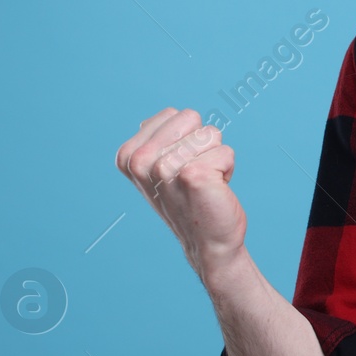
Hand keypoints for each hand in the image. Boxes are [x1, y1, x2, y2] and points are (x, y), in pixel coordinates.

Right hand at [116, 108, 246, 278]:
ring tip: (202, 182)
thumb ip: (161, 138)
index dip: (186, 137)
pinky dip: (227, 169)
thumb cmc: (190, 199)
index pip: (173, 114)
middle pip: (191, 117)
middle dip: (202, 143)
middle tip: (194, 173)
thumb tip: (169, 115)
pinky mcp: (192, 175)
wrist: (207, 241)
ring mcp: (164, 168)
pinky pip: (225, 151)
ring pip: (211, 134)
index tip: (180, 166)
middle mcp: (141, 161)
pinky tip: (212, 190)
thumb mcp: (163, 167)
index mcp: (129, 155)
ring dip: (215, 157)